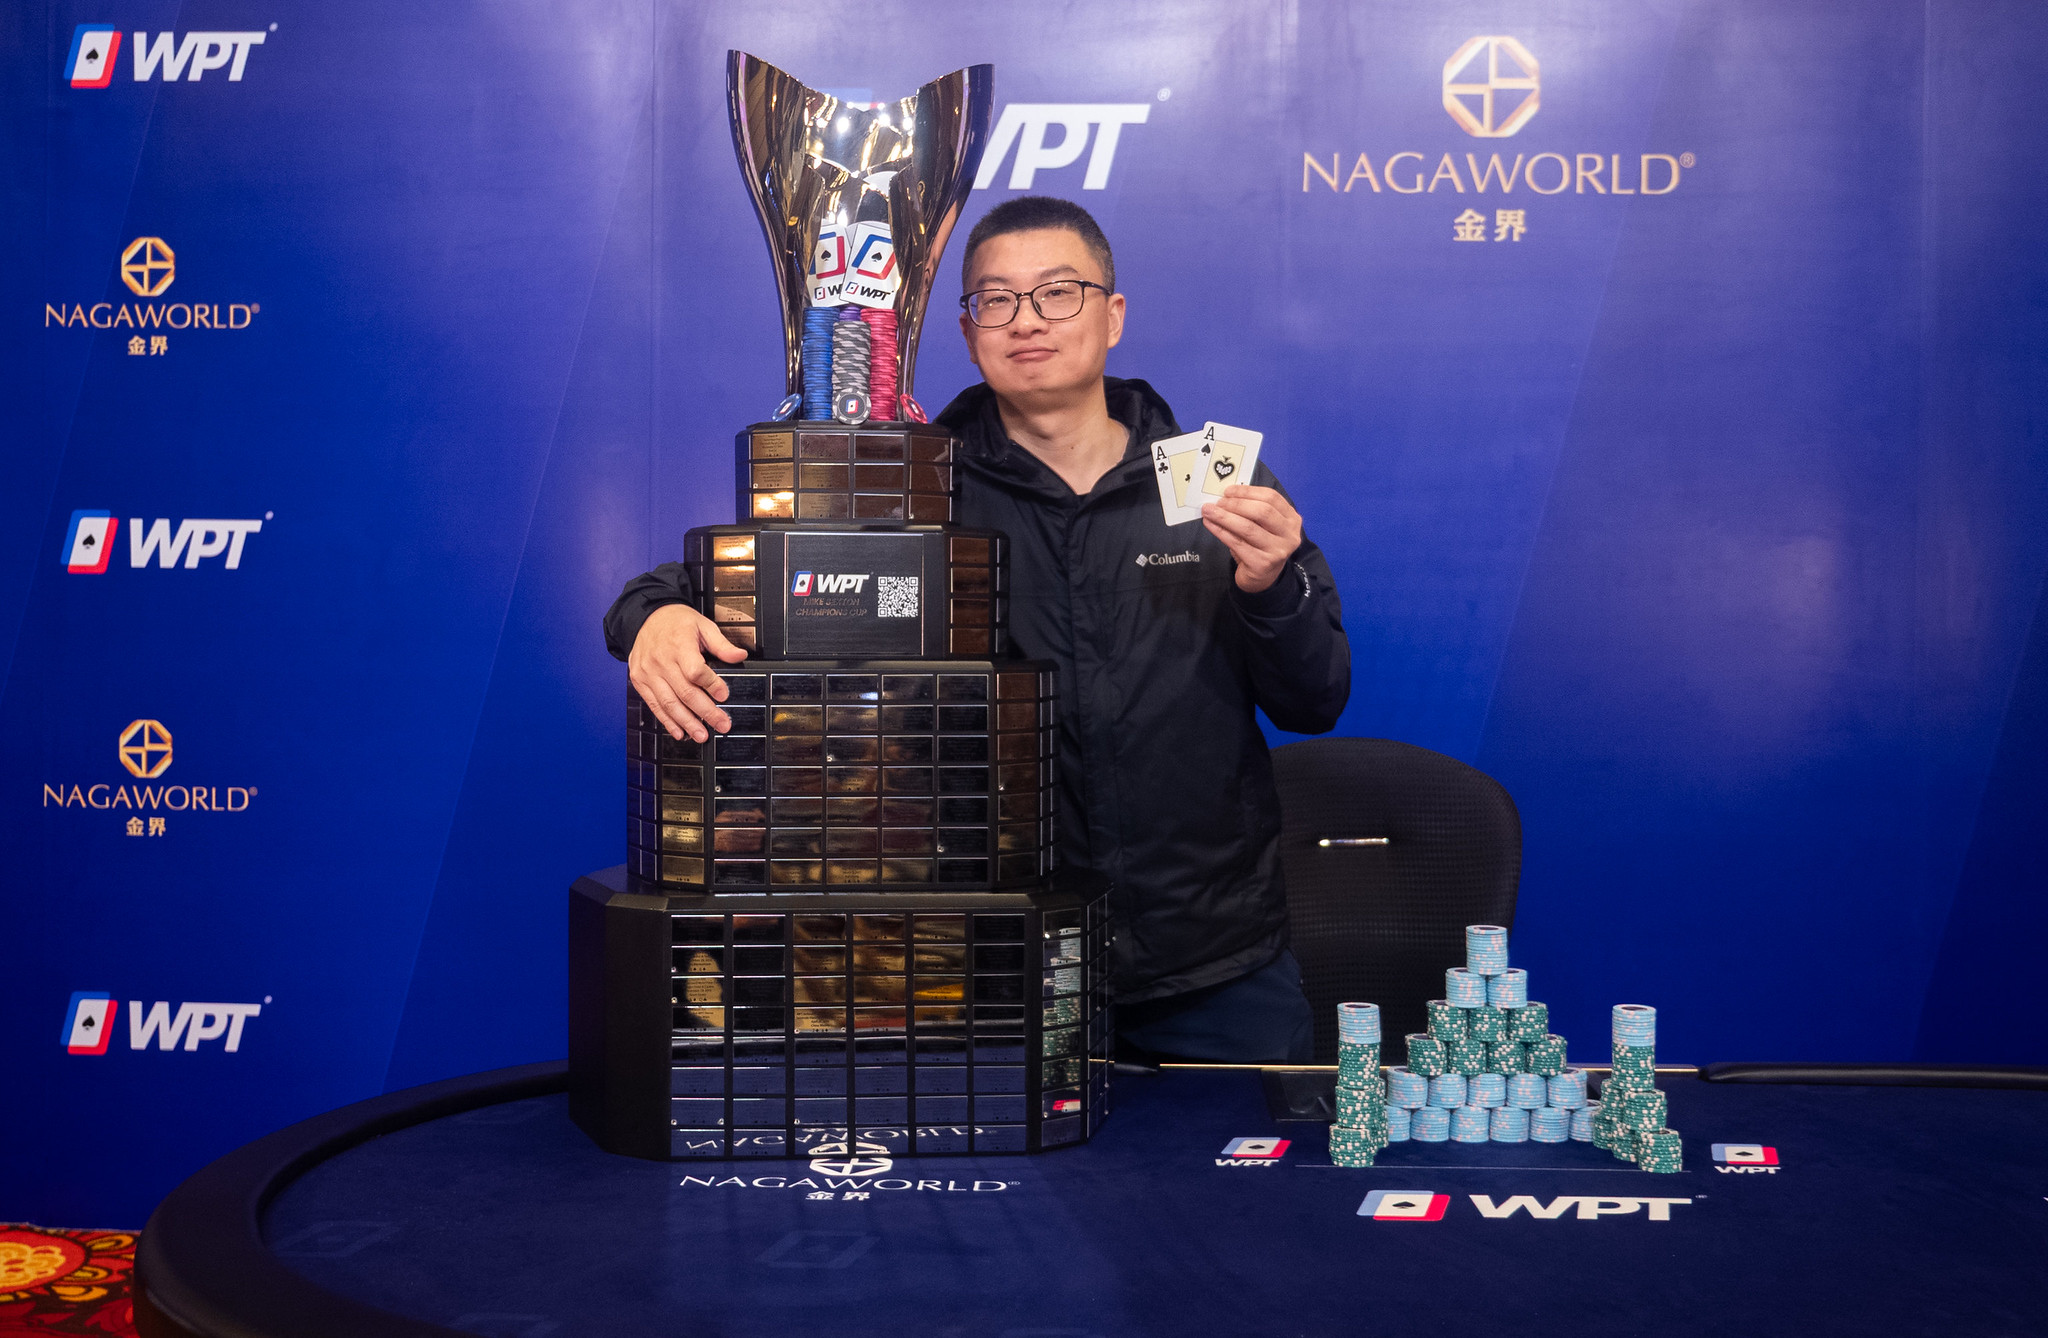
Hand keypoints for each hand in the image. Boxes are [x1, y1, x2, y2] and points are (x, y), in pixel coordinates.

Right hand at [628, 604, 748, 741]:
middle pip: (685, 692)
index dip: (711, 685)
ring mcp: (648, 673)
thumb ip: (721, 644)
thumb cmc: (676, 622)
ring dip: (686, 722)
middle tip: (721, 725)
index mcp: (679, 646)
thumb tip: (740, 656)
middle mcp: (662, 661)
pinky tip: (679, 732)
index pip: (695, 671)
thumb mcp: (703, 625)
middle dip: (705, 712)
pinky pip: (654, 705)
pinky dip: (667, 721)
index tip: (724, 696)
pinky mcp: (640, 681)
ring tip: (701, 735)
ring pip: (669, 703)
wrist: (645, 617)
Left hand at [1201, 485, 1303, 593]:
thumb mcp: (1263, 526)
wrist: (1262, 578)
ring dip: (1225, 517)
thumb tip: (1225, 496)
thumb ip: (1251, 510)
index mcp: (1291, 519)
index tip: (1228, 491)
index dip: (1248, 492)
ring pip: (1248, 528)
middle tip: (1218, 502)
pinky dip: (1220, 531)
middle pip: (1262, 511)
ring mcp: (1277, 550)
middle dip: (1236, 504)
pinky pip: (1237, 543)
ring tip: (1209, 511)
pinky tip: (1210, 524)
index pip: (1271, 498)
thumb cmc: (1260, 546)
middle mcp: (1289, 535)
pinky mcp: (1262, 564)